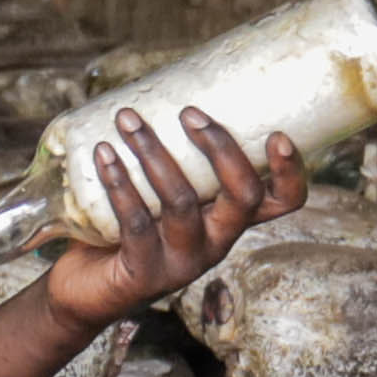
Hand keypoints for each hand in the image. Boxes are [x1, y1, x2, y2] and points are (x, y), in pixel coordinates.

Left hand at [38, 108, 303, 326]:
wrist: (86, 291)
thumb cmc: (126, 229)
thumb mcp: (160, 194)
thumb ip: (171, 157)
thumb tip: (158, 85)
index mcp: (228, 221)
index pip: (283, 203)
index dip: (289, 173)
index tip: (278, 133)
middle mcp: (216, 243)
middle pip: (242, 196)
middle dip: (220, 147)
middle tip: (189, 112)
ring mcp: (183, 262)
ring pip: (182, 201)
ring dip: (154, 152)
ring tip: (128, 119)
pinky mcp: (145, 273)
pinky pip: (136, 221)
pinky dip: (119, 182)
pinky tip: (104, 154)